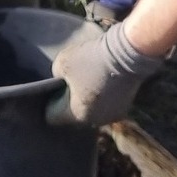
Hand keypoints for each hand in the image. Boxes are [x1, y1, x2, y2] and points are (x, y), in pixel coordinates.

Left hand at [45, 20, 165, 126]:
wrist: (127, 54)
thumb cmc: (92, 58)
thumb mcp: (62, 62)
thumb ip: (55, 76)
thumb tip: (61, 81)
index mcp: (77, 115)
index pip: (52, 117)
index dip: (49, 102)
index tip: (51, 89)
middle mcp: (94, 122)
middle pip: (72, 116)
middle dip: (68, 102)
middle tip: (69, 82)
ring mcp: (110, 116)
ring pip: (90, 112)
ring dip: (86, 101)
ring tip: (87, 80)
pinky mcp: (123, 108)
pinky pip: (104, 106)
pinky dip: (100, 98)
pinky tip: (101, 81)